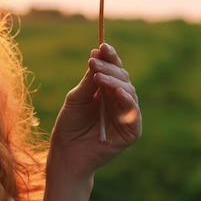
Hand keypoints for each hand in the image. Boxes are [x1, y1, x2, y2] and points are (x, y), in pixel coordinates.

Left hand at [48, 43, 141, 178]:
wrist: (67, 154)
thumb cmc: (69, 126)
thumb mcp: (76, 98)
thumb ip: (88, 80)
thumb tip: (96, 54)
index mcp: (107, 90)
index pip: (114, 69)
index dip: (110, 57)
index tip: (102, 46)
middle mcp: (120, 100)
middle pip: (122, 77)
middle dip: (109, 68)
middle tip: (94, 62)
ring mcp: (127, 115)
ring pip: (128, 90)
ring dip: (114, 81)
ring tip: (99, 77)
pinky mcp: (132, 131)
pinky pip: (133, 112)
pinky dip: (127, 100)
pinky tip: (117, 92)